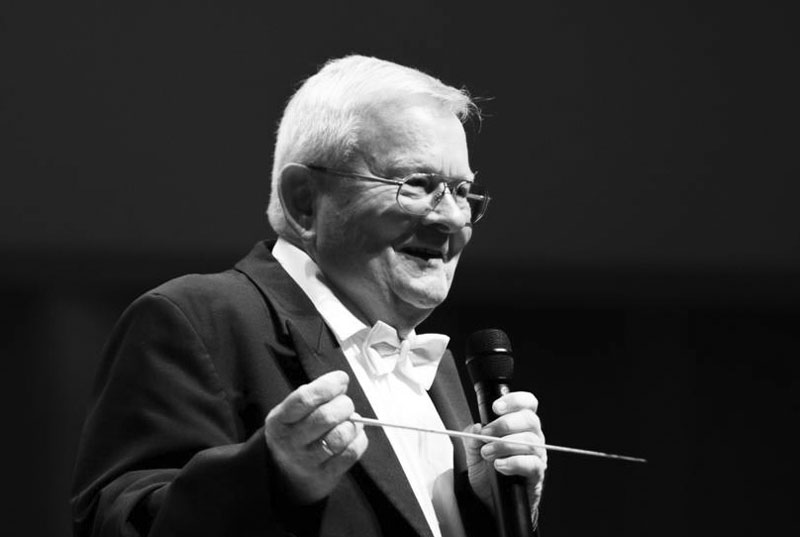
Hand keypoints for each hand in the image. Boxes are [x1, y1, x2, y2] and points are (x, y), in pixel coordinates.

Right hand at [264, 370, 368, 502]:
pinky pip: (350, 453)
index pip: (304, 399)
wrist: (285, 475)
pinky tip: (354, 435)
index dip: (327, 385)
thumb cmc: (295, 434)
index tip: (341, 379)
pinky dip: (359, 440)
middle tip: (345, 404)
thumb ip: (313, 395)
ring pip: (340, 436)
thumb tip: (341, 382)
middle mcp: (291, 442)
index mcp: (280, 421)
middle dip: (344, 405)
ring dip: (353, 424)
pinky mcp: (325, 475)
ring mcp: (307, 461)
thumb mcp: (291, 413)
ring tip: (351, 421)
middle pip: (326, 417)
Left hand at [464, 391, 546, 522]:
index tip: (496, 407)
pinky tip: (500, 466)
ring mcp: (537, 455)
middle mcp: (533, 436)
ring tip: (487, 453)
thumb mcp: (473, 451)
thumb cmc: (486, 471)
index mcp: (520, 425)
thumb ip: (472, 437)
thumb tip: (476, 427)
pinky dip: (513, 462)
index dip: (515, 400)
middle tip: (487, 434)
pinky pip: (532, 463)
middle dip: (505, 424)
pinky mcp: (537, 474)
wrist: (488, 500)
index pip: (528, 404)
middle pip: (530, 419)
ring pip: (529, 441)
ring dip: (504, 445)